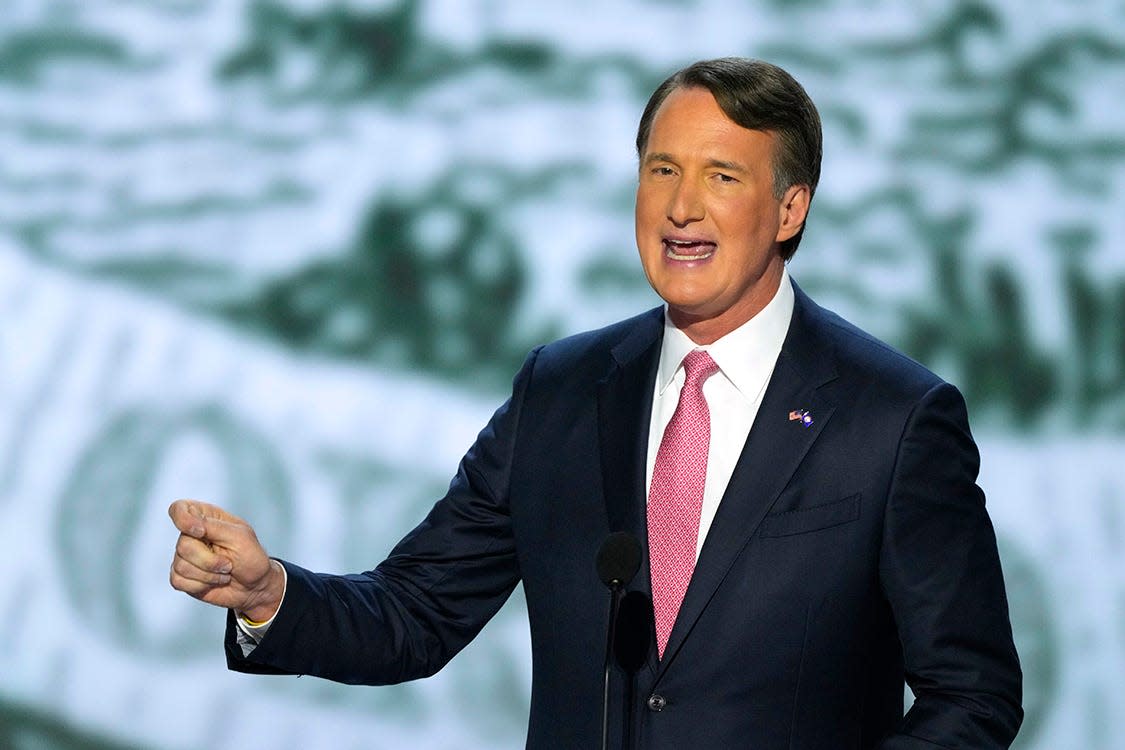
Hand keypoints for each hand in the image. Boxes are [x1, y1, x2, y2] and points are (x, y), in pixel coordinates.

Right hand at [168, 499, 284, 622]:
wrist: (254, 587)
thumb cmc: (251, 557)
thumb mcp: (239, 537)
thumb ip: (213, 527)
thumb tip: (188, 525)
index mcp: (205, 517)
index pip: (179, 509)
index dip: (183, 519)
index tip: (200, 532)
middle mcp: (191, 535)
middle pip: (182, 546)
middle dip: (209, 561)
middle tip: (228, 563)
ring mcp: (184, 556)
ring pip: (181, 566)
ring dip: (208, 575)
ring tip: (224, 572)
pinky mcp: (181, 575)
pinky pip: (178, 581)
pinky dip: (200, 585)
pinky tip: (213, 581)